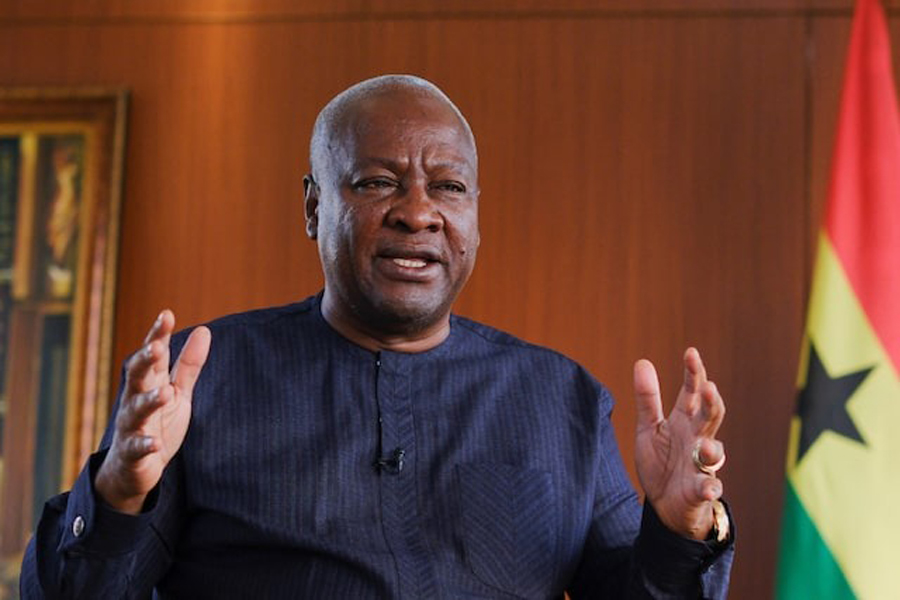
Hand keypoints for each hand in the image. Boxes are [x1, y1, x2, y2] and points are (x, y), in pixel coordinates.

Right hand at [94, 310, 210, 513]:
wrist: (134, 468)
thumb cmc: (158, 422)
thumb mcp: (178, 391)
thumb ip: (189, 364)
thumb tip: (204, 329)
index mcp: (150, 382)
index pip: (152, 354)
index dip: (157, 335)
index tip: (166, 315)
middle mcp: (136, 399)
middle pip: (137, 376)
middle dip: (145, 361)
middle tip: (157, 348)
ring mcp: (132, 426)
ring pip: (136, 410)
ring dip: (149, 401)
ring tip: (164, 393)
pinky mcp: (132, 453)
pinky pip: (137, 448)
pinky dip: (145, 444)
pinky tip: (154, 443)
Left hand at [633, 347, 725, 539]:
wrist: (665, 504)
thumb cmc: (662, 461)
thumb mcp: (649, 428)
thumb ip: (647, 398)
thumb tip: (642, 361)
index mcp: (685, 421)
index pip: (692, 393)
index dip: (694, 373)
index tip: (691, 352)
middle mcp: (698, 439)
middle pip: (710, 416)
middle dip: (711, 402)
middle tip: (708, 387)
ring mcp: (702, 465)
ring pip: (715, 452)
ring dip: (713, 448)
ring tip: (707, 446)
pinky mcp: (701, 490)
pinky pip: (709, 488)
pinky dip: (709, 487)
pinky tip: (708, 486)